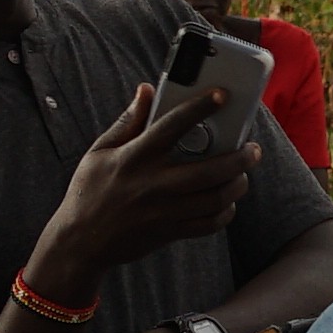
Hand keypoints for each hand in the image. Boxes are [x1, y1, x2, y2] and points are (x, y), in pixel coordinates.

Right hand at [43, 80, 267, 275]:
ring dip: (238, 184)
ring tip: (242, 173)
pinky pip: (209, 224)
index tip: (223, 95)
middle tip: (252, 148)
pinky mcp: (170, 232)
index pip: (173, 125)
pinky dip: (225, 212)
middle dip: (240, 157)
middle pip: (211, 169)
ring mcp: (164, 211)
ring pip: (216, 198)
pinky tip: (226, 201)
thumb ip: (128, 121)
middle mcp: (154, 183)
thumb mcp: (100, 151)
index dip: (201, 108)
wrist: (80, 243)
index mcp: (135, 157)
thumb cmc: (90, 191)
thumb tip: (147, 90)